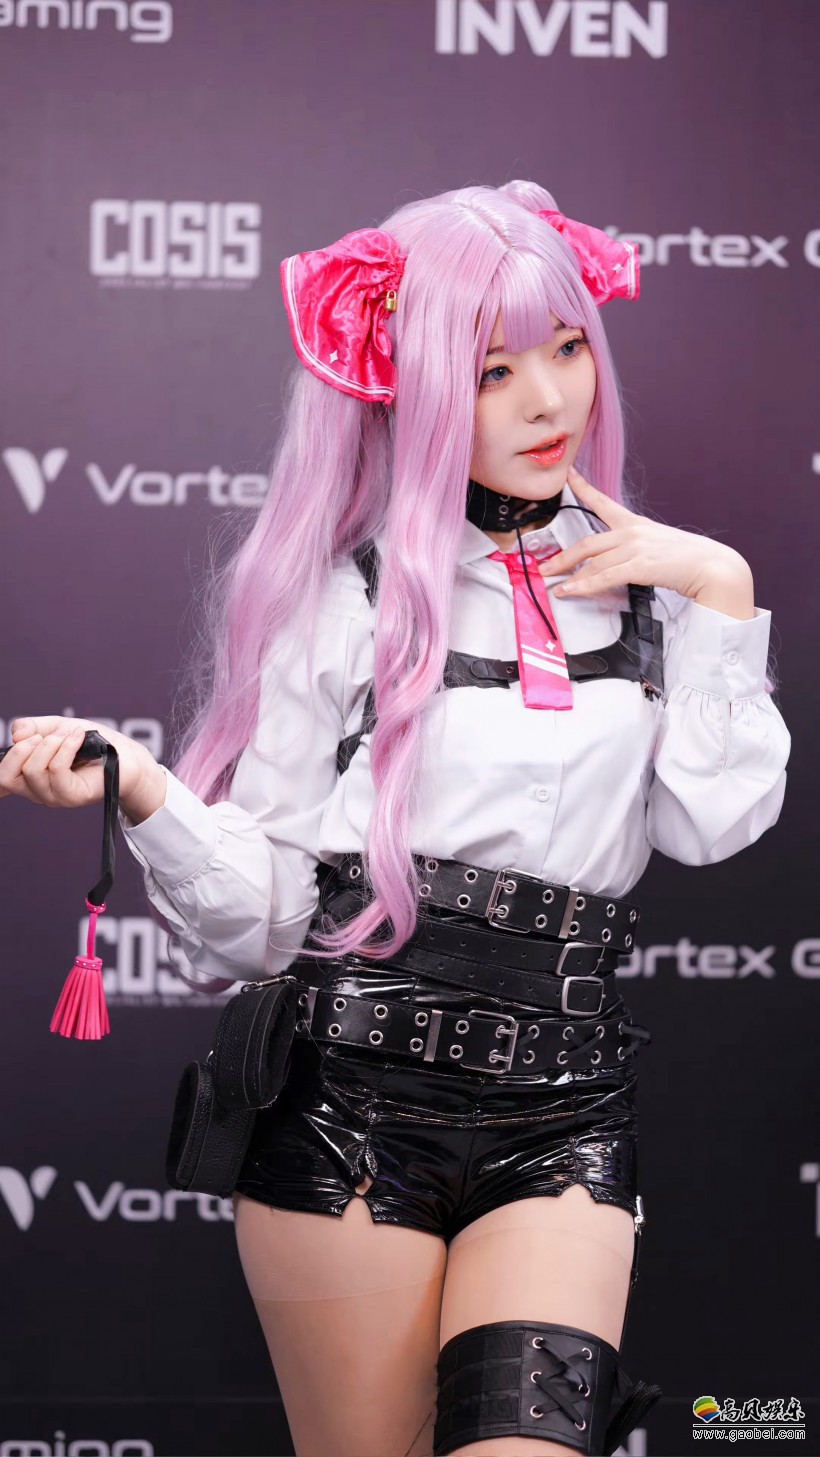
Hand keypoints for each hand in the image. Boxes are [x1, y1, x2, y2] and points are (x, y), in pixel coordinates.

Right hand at [0, 716, 157, 809]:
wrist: (125, 754)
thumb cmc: (90, 742)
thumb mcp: (56, 727)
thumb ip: (33, 727)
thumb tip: (15, 734)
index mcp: (29, 775)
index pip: (2, 784)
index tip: (9, 753)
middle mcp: (37, 790)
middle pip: (6, 775)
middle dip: (21, 749)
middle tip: (43, 736)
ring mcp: (53, 796)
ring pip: (33, 770)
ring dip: (50, 743)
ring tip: (70, 733)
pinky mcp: (72, 796)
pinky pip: (56, 770)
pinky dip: (65, 747)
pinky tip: (78, 736)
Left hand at [540, 465, 753, 606]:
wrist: (712, 566)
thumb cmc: (688, 559)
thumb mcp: (659, 544)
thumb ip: (635, 549)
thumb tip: (617, 561)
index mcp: (635, 524)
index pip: (603, 502)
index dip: (582, 487)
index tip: (568, 474)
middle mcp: (632, 532)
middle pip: (587, 542)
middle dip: (563, 556)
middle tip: (544, 566)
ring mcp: (635, 548)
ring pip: (593, 562)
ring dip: (570, 576)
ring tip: (554, 585)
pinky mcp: (640, 566)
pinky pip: (604, 577)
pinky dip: (584, 586)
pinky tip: (571, 591)